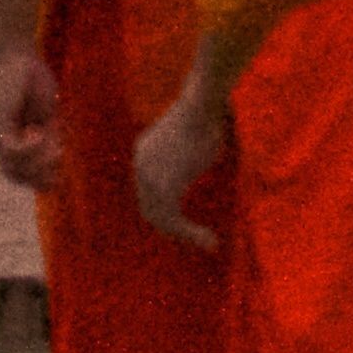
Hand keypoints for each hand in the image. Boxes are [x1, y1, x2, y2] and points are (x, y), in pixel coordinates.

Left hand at [0, 48, 64, 192]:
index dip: (43, 177)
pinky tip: (39, 132)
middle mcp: (0, 140)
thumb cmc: (33, 82)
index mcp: (13, 141)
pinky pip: (12, 150)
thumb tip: (56, 162)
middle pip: (17, 177)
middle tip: (57, 152)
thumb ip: (50, 138)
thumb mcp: (47, 116)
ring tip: (50, 141)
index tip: (60, 158)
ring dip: (38, 161)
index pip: (22, 176)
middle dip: (42, 174)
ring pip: (13, 169)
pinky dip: (30, 147)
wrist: (16, 55)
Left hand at [133, 80, 230, 251]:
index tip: (186, 225)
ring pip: (161, 218)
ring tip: (209, 244)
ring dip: (185, 235)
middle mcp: (141, 166)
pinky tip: (210, 241)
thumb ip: (189, 154)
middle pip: (150, 208)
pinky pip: (173, 219)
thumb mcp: (192, 137)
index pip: (147, 192)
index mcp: (144, 154)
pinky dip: (190, 234)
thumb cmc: (206, 116)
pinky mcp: (164, 187)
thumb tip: (205, 160)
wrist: (200, 109)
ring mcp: (149, 178)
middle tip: (198, 240)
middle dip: (173, 228)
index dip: (165, 211)